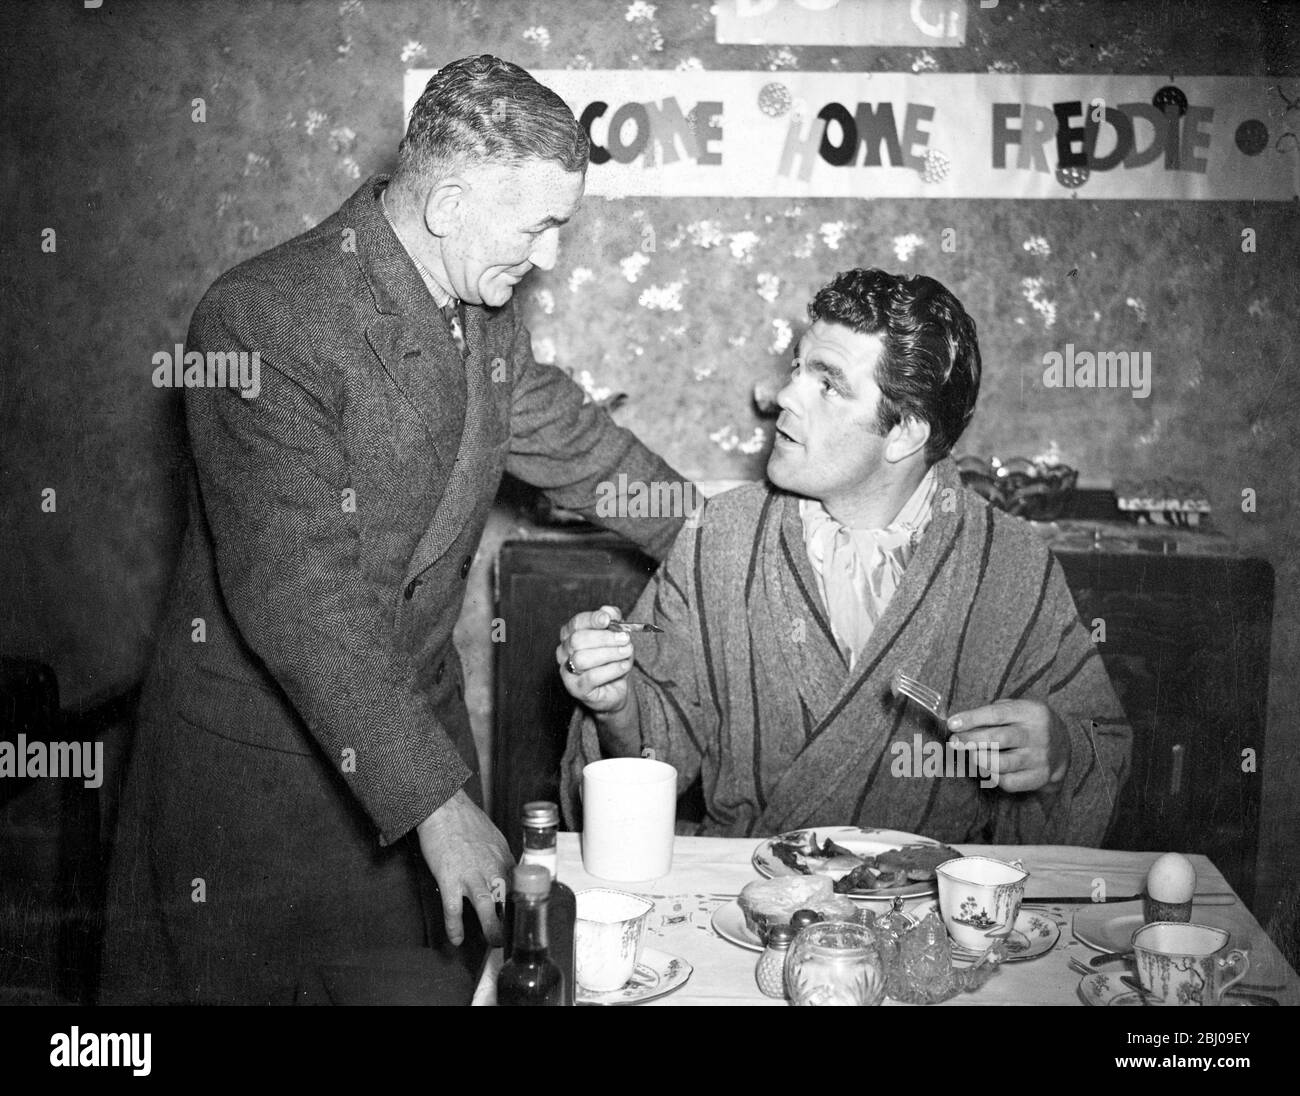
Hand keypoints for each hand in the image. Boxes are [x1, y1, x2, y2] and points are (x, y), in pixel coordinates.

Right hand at [415, 789, 513, 947]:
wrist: (443, 807)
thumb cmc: (466, 819)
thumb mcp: (493, 837)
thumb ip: (500, 857)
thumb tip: (506, 872)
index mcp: (503, 857)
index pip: (518, 885)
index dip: (521, 902)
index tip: (522, 914)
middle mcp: (491, 866)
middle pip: (507, 898)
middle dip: (512, 920)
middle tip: (514, 935)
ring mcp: (470, 874)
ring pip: (486, 906)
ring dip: (492, 928)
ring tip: (494, 942)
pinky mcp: (449, 878)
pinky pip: (453, 909)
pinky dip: (455, 927)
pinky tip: (456, 939)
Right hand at [557, 605, 634, 713]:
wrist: (616, 688)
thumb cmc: (613, 659)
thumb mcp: (617, 637)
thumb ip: (613, 621)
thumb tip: (608, 610)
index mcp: (570, 634)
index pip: (576, 623)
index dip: (592, 619)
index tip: (608, 619)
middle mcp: (563, 651)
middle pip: (577, 640)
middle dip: (604, 638)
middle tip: (625, 639)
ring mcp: (567, 671)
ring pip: (582, 659)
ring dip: (609, 654)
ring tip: (626, 653)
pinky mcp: (576, 689)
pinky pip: (591, 677)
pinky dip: (611, 670)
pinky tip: (623, 666)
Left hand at [945, 700, 1070, 792]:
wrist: (1063, 746)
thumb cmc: (1026, 725)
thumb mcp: (1016, 710)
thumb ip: (991, 714)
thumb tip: (958, 724)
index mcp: (1031, 712)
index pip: (996, 714)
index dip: (971, 719)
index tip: (952, 723)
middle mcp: (1038, 735)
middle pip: (998, 739)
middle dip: (970, 740)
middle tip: (954, 741)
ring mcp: (1040, 758)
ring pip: (1002, 763)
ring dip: (978, 759)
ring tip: (970, 754)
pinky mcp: (1039, 777)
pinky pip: (1009, 782)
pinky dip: (992, 776)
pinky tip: (988, 768)